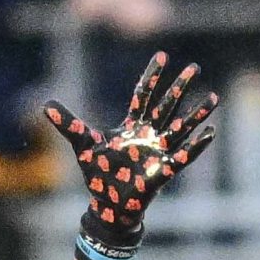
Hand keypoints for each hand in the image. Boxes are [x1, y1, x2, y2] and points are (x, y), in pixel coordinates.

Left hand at [43, 52, 220, 259]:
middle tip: (195, 67)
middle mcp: (149, 135)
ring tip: (213, 97)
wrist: (107, 204)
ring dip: (197, 113)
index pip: (144, 95)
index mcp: (132, 126)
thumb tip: (45, 104)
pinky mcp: (163, 170)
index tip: (163, 55)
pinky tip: (209, 133)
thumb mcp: (82, 144)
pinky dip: (196, 146)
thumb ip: (68, 124)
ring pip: (181, 127)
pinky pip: (183, 155)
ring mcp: (158, 151)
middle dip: (180, 87)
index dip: (153, 76)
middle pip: (167, 105)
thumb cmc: (99, 174)